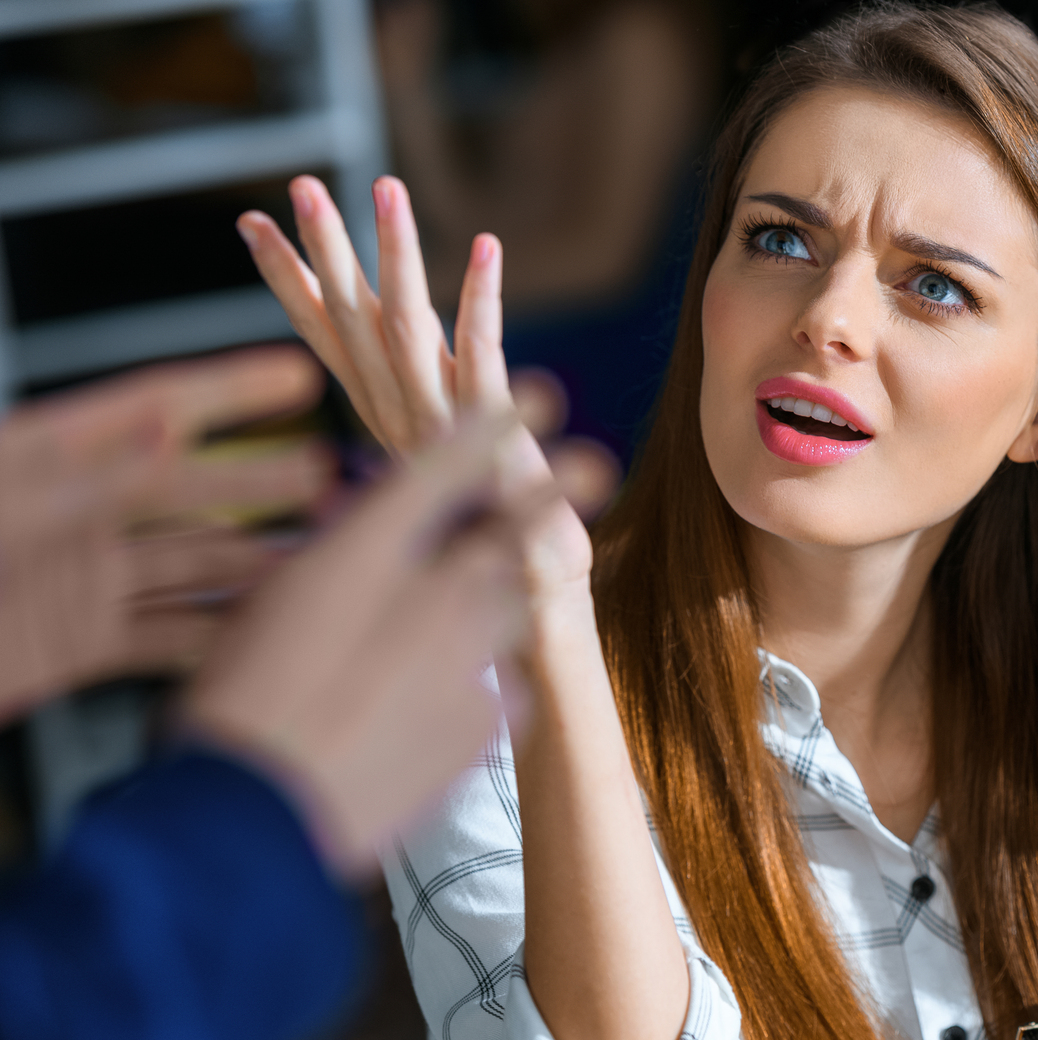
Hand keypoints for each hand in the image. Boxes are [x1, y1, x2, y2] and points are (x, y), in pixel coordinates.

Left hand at [0, 347, 327, 721]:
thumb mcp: (1, 518)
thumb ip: (84, 481)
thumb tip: (171, 429)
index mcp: (40, 456)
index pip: (154, 406)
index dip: (230, 389)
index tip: (300, 374)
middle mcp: (68, 512)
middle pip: (190, 486)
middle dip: (268, 483)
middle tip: (341, 482)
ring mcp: (76, 578)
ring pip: (190, 563)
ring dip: (258, 564)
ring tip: (327, 563)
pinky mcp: (75, 643)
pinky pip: (164, 633)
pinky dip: (216, 636)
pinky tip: (264, 636)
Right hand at [181, 413, 550, 871]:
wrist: (261, 817)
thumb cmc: (242, 702)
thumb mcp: (277, 606)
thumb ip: (340, 561)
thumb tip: (369, 531)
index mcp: (365, 551)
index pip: (446, 466)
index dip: (494, 424)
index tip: (537, 395)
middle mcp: (428, 594)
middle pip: (510, 530)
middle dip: (554, 497)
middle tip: (596, 467)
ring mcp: (467, 660)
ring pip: (511, 611)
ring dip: (511, 603)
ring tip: (502, 604)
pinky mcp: (486, 721)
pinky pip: (503, 689)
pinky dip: (484, 688)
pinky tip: (450, 705)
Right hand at [236, 174, 593, 606]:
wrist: (536, 609)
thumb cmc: (498, 542)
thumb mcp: (449, 470)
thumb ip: (425, 426)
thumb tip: (401, 402)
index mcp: (384, 424)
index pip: (325, 341)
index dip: (289, 283)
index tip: (253, 225)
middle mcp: (399, 422)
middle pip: (349, 324)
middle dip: (323, 252)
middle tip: (299, 185)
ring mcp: (440, 428)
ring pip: (404, 327)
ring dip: (396, 255)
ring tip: (386, 188)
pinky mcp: (489, 434)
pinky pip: (480, 355)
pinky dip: (482, 300)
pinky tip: (488, 248)